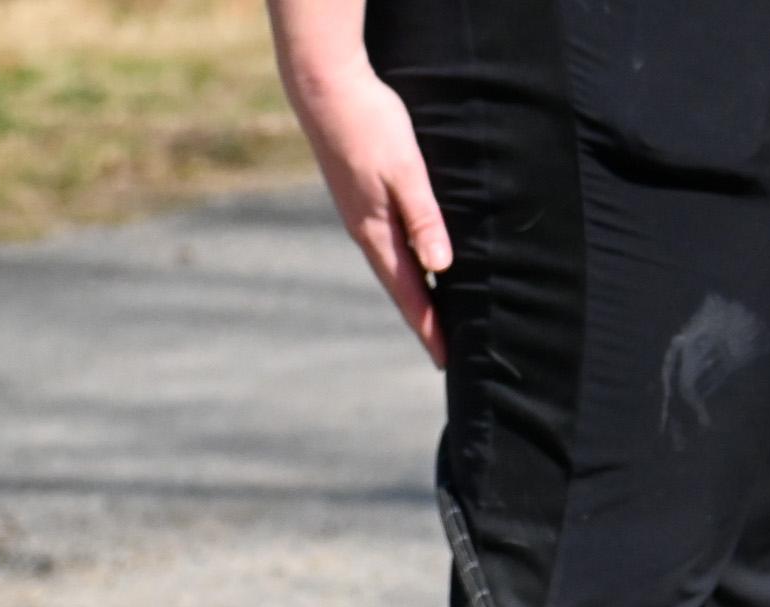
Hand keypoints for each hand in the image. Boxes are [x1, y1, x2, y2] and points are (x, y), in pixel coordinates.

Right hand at [282, 57, 452, 365]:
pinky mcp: (359, 197)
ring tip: (436, 318)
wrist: (323, 84)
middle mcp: (365, 231)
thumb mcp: (405, 170)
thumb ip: (423, 217)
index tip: (447, 360)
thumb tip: (440, 267)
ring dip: (415, 294)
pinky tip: (419, 264)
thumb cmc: (369, 122)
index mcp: (376, 232)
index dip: (429, 328)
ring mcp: (359, 215)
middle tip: (446, 352)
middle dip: (423, 321)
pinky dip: (407, 264)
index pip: (410, 294)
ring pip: (394, 267)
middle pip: (401, 288)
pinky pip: (387, 244)